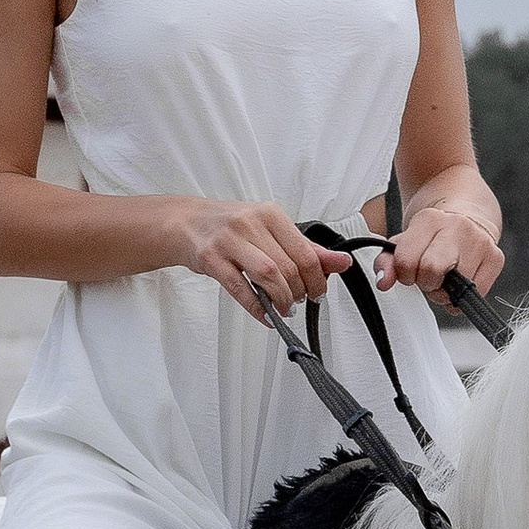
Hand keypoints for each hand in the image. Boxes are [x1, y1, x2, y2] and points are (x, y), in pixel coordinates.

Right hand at [172, 197, 334, 317]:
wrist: (186, 222)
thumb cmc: (230, 227)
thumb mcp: (270, 230)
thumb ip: (306, 248)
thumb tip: (342, 262)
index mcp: (270, 214)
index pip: (305, 252)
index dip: (317, 279)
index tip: (317, 292)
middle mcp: (250, 223)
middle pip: (288, 267)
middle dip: (298, 292)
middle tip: (297, 301)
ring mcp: (229, 240)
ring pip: (268, 276)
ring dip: (281, 299)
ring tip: (283, 308)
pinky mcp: (211, 259)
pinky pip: (240, 288)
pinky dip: (256, 307)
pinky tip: (265, 315)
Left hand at [379, 189, 503, 304]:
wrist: (467, 214)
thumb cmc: (432, 235)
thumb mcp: (404, 242)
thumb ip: (387, 262)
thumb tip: (383, 282)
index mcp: (429, 219)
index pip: (406, 262)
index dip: (405, 274)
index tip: (411, 270)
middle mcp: (457, 226)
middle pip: (431, 272)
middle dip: (426, 283)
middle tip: (428, 277)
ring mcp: (480, 242)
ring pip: (455, 290)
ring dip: (445, 293)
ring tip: (446, 277)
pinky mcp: (496, 257)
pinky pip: (476, 295)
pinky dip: (463, 298)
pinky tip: (461, 282)